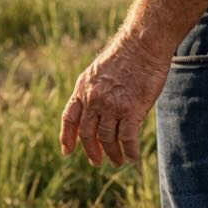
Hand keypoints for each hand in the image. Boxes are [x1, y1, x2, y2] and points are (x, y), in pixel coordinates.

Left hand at [59, 34, 171, 165]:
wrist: (141, 45)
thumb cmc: (123, 57)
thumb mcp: (97, 72)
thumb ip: (92, 92)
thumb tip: (92, 112)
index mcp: (83, 89)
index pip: (69, 118)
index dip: (66, 136)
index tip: (67, 151)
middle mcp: (94, 100)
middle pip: (87, 134)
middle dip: (91, 151)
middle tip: (97, 162)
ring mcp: (112, 106)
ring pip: (107, 139)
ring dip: (112, 154)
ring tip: (118, 161)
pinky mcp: (132, 110)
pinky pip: (127, 138)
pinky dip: (129, 151)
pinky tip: (132, 157)